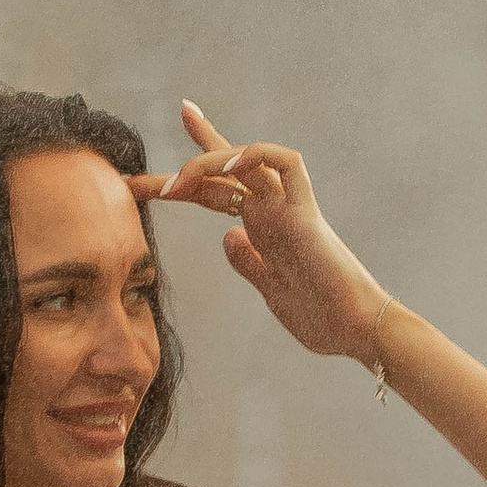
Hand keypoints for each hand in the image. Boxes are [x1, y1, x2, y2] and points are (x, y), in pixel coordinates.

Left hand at [133, 103, 386, 362]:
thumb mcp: (270, 289)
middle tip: (132, 175)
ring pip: (249, 160)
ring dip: (208, 161)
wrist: (355, 332)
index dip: (185, 180)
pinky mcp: (306, 213)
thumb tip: (228, 237)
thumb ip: (249, 262)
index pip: (218, 192)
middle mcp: (273, 210)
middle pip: (225, 170)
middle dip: (181, 163)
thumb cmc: (321, 317)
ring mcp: (290, 207)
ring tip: (173, 186)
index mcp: (262, 229)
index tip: (145, 180)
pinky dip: (258, 155)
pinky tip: (231, 163)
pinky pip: (287, 164)